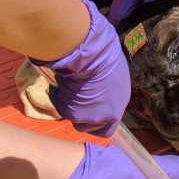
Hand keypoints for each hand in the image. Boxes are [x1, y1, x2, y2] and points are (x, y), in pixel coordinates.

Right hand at [30, 0, 129, 135]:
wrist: (91, 51)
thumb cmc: (103, 50)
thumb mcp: (112, 69)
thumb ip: (108, 82)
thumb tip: (100, 78)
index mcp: (121, 100)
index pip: (110, 124)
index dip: (98, 117)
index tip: (88, 107)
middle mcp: (110, 113)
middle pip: (93, 128)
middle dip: (83, 117)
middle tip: (74, 100)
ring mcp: (91, 116)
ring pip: (76, 120)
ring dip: (70, 108)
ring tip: (67, 89)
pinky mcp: (74, 114)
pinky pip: (60, 107)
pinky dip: (57, 96)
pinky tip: (58, 83)